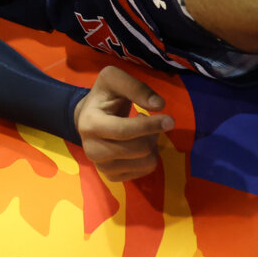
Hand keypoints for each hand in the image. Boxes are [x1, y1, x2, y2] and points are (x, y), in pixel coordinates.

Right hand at [72, 65, 172, 180]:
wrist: (87, 118)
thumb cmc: (104, 96)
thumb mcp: (114, 79)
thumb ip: (136, 87)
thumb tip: (159, 105)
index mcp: (90, 124)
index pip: (124, 131)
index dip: (150, 126)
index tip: (170, 120)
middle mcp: (92, 150)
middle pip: (139, 149)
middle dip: (152, 133)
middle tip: (148, 120)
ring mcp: (101, 166)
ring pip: (145, 163)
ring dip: (152, 145)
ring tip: (142, 132)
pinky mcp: (111, 176)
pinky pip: (144, 172)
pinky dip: (148, 157)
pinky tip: (137, 144)